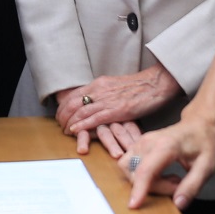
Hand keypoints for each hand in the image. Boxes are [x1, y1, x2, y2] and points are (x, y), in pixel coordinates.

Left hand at [53, 68, 180, 149]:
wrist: (156, 83)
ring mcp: (107, 100)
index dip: (64, 106)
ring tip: (64, 130)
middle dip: (63, 115)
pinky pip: (95, 118)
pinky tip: (74, 130)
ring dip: (69, 122)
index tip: (60, 114)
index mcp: (99, 83)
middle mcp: (100, 90)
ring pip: (80, 111)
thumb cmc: (140, 86)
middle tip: (58, 124)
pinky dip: (82, 124)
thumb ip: (104, 92)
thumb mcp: (115, 85)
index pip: (74, 94)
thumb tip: (95, 100)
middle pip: (73, 103)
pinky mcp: (117, 110)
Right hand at [115, 109, 214, 209]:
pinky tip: (161, 173)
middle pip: (137, 174)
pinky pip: (131, 166)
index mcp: (166, 146)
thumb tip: (178, 204)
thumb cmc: (204, 142)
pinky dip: (142, 176)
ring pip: (129, 171)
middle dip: (154, 187)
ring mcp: (140, 142)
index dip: (139, 189)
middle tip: (177, 184)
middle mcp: (148, 142)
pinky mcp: (137, 145)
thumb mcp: (207, 166)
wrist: (198, 124)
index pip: (146, 170)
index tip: (134, 205)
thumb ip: (193, 186)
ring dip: (145, 182)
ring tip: (168, 178)